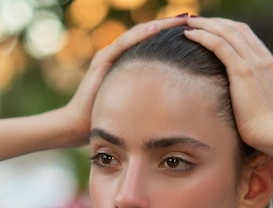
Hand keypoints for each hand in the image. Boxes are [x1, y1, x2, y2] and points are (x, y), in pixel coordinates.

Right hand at [63, 15, 188, 146]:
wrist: (77, 126)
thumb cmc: (107, 121)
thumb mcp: (135, 106)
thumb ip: (150, 98)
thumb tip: (177, 102)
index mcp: (125, 63)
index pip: (151, 43)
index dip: (171, 35)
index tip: (194, 30)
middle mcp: (116, 54)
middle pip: (147, 33)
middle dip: (169, 25)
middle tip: (192, 17)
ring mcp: (108, 55)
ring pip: (137, 34)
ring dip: (160, 25)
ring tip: (180, 19)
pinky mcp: (102, 61)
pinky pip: (124, 44)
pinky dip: (141, 35)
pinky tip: (157, 29)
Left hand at [184, 17, 272, 157]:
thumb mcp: (272, 113)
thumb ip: (264, 103)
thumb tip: (257, 109)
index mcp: (272, 69)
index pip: (249, 39)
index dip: (229, 31)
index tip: (213, 31)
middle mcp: (265, 61)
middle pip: (238, 30)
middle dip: (216, 23)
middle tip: (197, 22)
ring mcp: (255, 65)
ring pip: (227, 33)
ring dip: (206, 25)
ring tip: (188, 22)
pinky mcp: (243, 72)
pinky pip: (220, 46)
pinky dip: (204, 36)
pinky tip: (190, 35)